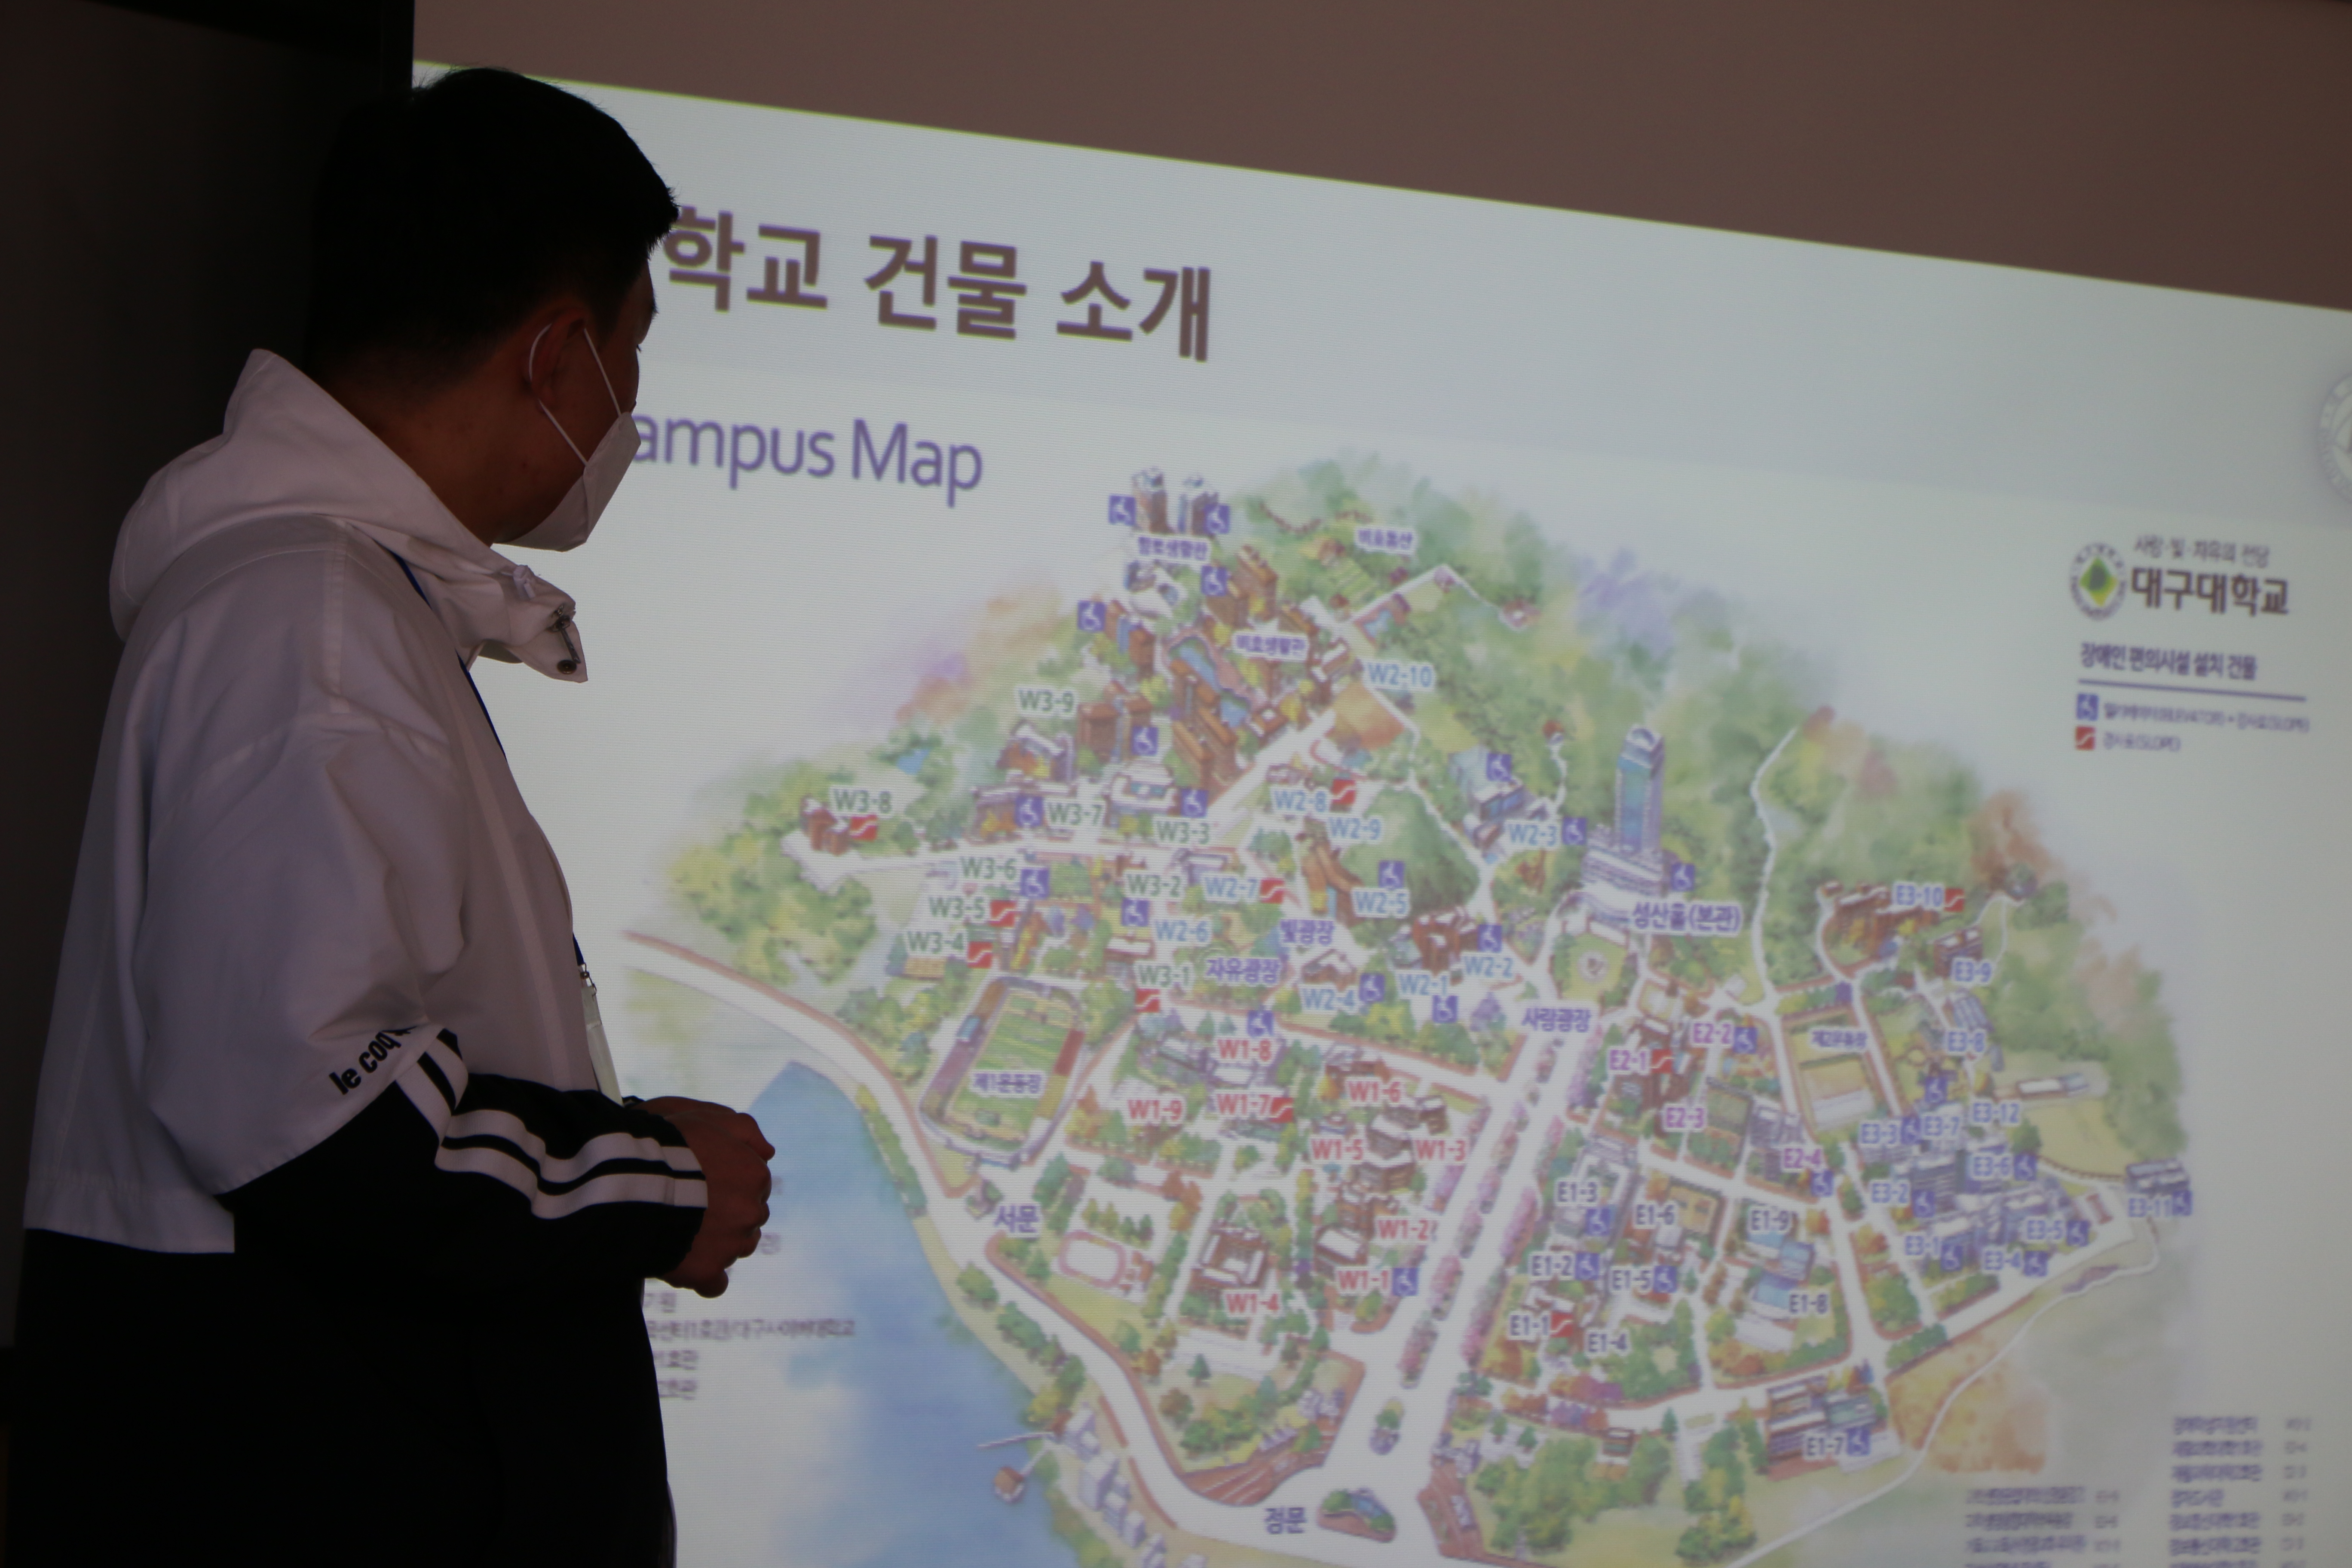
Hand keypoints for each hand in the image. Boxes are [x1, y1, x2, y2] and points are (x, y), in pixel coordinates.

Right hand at [643, 1097, 773, 1297]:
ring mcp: (730, 1245)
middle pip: (746, 1218)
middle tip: (691, 1206)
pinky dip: (704, 1276)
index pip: (754, 1186)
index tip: (703, 1182)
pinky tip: (686, 1265)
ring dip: (716, 1243)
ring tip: (683, 1231)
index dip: (727, 1183)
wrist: (633, 1183)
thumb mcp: (709, 1120)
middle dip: (726, 1214)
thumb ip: (745, 1130)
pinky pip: (715, 1284)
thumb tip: (769, 1153)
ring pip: (733, 1248)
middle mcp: (752, 1212)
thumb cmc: (668, 1146)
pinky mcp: (706, 1271)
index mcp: (756, 1176)